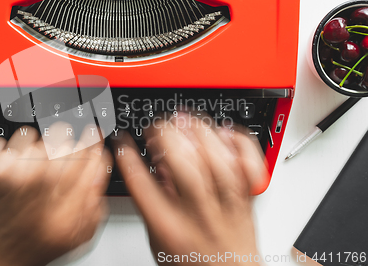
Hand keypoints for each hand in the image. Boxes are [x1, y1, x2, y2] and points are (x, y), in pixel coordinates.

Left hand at [0, 123, 111, 265]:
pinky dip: (16, 147)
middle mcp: (41, 183)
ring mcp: (15, 175)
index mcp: (67, 199)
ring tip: (38, 167)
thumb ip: (96, 197)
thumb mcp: (82, 232)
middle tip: (64, 157)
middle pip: (65, 143)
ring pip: (39, 140)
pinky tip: (19, 163)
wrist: (5, 256)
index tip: (91, 135)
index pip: (88, 154)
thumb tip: (98, 165)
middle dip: (69, 147)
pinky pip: (11, 141)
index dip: (92, 142)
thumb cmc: (42, 244)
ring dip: (42, 148)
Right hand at [115, 114, 268, 264]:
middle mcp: (200, 215)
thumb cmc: (192, 263)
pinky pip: (249, 165)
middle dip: (167, 138)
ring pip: (218, 162)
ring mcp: (227, 206)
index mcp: (170, 228)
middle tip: (157, 128)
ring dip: (199, 133)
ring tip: (184, 121)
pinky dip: (239, 144)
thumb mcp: (158, 239)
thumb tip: (154, 167)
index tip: (123, 141)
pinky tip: (222, 133)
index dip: (127, 156)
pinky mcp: (247, 198)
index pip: (141, 186)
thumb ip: (152, 203)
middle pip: (185, 168)